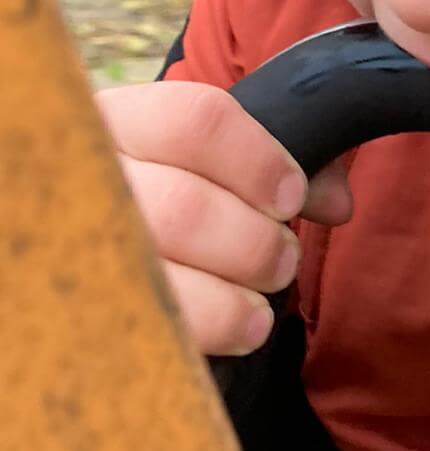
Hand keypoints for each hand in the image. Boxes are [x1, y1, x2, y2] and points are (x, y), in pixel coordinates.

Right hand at [97, 81, 351, 355]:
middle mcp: (83, 180)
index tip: (291, 196)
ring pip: (160, 273)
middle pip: (183, 208)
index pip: (195, 119)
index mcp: (119, 121)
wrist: (93, 237)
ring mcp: (70, 250)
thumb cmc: (166, 189)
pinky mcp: (77, 313)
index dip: (259, 160)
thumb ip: (283, 160)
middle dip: (254, 242)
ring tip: (261, 304)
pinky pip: (147, 326)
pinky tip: (238, 330)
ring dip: (232, 295)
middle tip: (283, 258)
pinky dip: (207, 331)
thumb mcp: (209, 157)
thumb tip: (336, 202)